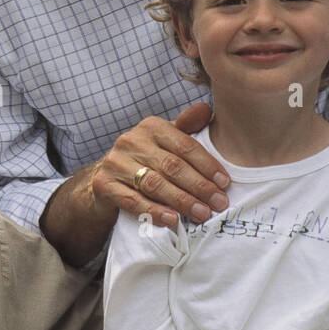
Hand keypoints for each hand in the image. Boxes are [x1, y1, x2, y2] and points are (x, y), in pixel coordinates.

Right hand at [90, 103, 229, 227]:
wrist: (106, 178)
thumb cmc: (145, 159)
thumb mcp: (165, 140)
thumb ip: (186, 127)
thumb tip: (206, 110)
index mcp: (151, 126)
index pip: (185, 145)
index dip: (207, 165)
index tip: (225, 183)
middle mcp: (131, 141)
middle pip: (172, 166)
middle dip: (199, 186)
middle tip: (219, 203)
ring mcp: (115, 163)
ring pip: (155, 184)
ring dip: (182, 201)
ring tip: (202, 214)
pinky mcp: (104, 184)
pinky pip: (133, 201)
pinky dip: (154, 211)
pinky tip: (172, 219)